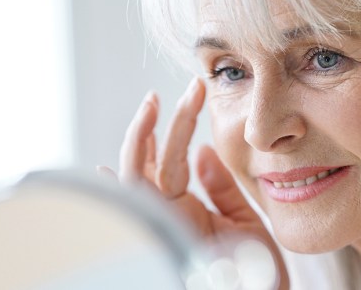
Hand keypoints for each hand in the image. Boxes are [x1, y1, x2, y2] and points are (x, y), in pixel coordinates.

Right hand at [108, 78, 288, 288]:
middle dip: (161, 122)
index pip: (172, 158)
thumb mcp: (243, 221)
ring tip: (154, 104)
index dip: (178, 124)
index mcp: (187, 204)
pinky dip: (120, 193)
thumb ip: (222, 189)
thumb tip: (203, 150)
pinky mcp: (164, 238)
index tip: (192, 93)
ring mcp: (162, 224)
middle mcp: (168, 211)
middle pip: (153, 159)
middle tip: (180, 89)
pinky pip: (136, 213)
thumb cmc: (256, 270)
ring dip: (143, 138)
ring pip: (138, 175)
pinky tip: (104, 173)